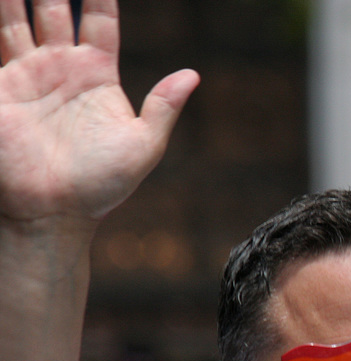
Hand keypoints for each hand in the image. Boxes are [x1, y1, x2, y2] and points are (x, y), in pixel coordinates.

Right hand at [0, 0, 198, 225]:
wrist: (55, 210)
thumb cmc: (102, 184)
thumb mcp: (143, 146)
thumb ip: (163, 108)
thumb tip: (193, 75)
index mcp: (98, 75)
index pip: (100, 18)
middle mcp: (62, 68)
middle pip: (56, 5)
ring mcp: (27, 74)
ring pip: (17, 14)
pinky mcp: (0, 88)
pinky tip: (3, 1)